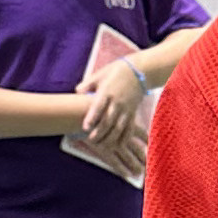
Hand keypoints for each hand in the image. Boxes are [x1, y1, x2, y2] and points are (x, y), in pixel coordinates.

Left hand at [83, 56, 150, 182]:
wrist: (140, 71)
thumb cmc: (116, 71)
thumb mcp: (100, 74)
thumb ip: (87, 84)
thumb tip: (77, 92)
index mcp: (107, 92)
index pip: (98, 107)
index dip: (92, 118)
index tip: (85, 128)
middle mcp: (117, 102)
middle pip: (108, 121)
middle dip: (100, 133)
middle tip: (91, 140)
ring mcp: (126, 109)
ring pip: (119, 128)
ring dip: (111, 139)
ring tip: (102, 146)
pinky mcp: (133, 113)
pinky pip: (130, 128)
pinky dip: (125, 138)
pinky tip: (119, 145)